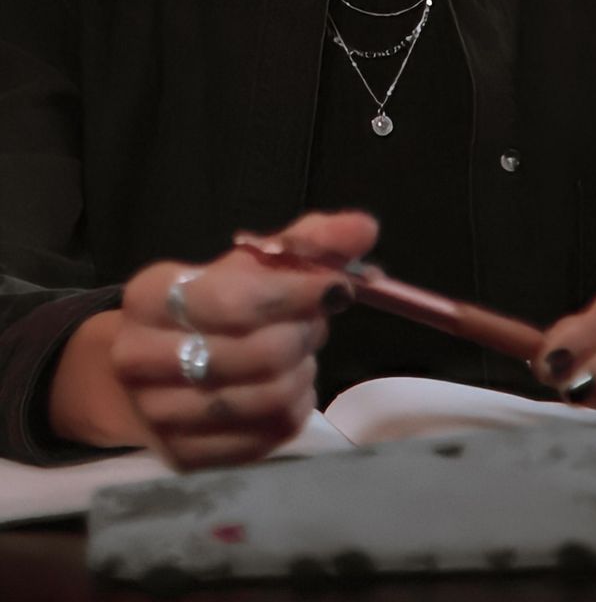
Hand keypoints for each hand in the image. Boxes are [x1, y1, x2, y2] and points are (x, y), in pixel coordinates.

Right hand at [110, 209, 377, 469]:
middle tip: (314, 319)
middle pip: (260, 353)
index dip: (299, 294)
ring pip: (269, 397)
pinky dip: (296, 405)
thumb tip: (363, 228)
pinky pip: (269, 435)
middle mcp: (140, 359)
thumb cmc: (204, 306)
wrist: (142, 376)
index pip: (236, 301)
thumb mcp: (244, 263)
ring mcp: (160, 415)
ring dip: (304, 369)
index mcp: (149, 297)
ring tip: (299, 351)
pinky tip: (288, 383)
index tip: (339, 287)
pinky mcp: (185, 458)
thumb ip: (306, 241)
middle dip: (306, 333)